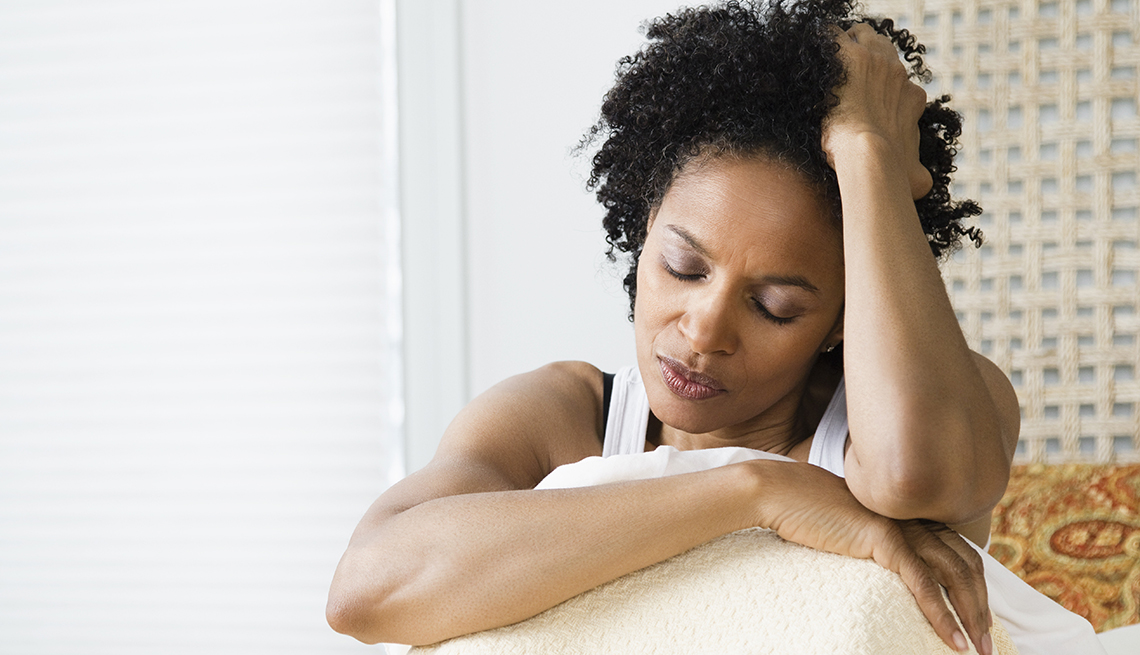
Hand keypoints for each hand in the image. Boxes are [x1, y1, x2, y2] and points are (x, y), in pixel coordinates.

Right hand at [754, 461, 991, 653]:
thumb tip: (883, 568)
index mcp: (907, 513)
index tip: (978, 618)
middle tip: (988, 643)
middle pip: (966, 563)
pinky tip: (952, 639)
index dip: (975, 585)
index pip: (958, 550)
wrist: (779, 492)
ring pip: (954, 574)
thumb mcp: (851, 529)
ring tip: (977, 647)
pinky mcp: (884, 538)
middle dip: (981, 605)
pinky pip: (924, 583)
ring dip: (971, 615)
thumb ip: (874, 542)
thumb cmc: (805, 512)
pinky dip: (942, 614)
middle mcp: (911, 517)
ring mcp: (900, 525)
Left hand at [821, 23, 932, 199]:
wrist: (871, 158)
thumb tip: (924, 185)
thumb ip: (917, 173)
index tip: (862, 97)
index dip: (878, 86)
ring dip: (844, 47)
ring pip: (860, 36)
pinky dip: (823, 44)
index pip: (896, 79)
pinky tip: (811, 58)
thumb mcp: (915, 175)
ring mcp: (875, 62)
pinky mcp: (851, 57)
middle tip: (844, 75)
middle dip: (864, 58)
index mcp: (911, 97)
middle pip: (881, 50)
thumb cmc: (892, 172)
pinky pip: (833, 37)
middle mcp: (898, 74)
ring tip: (827, 63)